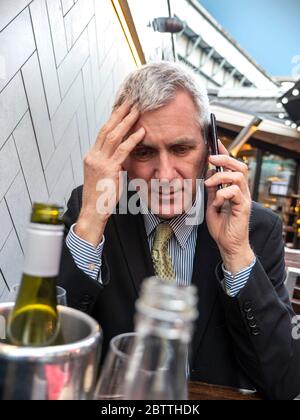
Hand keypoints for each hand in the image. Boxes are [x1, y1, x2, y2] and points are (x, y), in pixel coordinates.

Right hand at [75, 101, 144, 245]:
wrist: (93, 211)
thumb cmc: (101, 197)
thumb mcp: (106, 177)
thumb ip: (113, 164)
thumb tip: (124, 157)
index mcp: (91, 156)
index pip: (102, 133)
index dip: (113, 119)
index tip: (122, 108)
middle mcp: (93, 155)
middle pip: (106, 128)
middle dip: (119, 113)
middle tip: (130, 101)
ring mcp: (99, 161)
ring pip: (113, 135)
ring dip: (126, 121)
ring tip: (137, 110)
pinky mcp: (108, 169)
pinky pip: (122, 150)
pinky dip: (132, 139)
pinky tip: (141, 131)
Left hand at [204, 141, 254, 273]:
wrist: (228, 245)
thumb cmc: (222, 226)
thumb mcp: (212, 204)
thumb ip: (212, 190)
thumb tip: (209, 175)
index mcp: (234, 189)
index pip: (232, 166)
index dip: (225, 153)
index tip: (215, 143)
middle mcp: (241, 191)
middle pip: (240, 166)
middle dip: (225, 158)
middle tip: (211, 158)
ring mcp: (244, 199)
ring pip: (239, 176)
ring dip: (221, 176)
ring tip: (209, 183)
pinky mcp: (243, 208)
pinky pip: (235, 193)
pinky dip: (223, 194)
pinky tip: (216, 202)